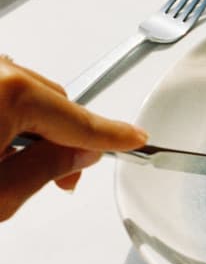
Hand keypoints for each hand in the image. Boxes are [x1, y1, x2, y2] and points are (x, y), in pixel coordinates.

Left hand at [0, 56, 146, 219]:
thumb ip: (46, 168)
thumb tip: (79, 154)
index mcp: (6, 92)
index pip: (78, 121)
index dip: (113, 135)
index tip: (134, 137)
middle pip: (53, 101)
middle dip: (61, 137)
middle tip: (61, 177)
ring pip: (24, 91)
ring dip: (28, 125)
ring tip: (5, 163)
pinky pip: (0, 85)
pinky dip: (4, 112)